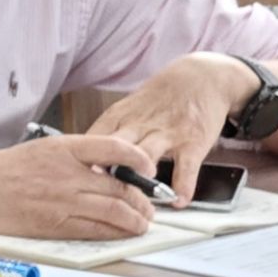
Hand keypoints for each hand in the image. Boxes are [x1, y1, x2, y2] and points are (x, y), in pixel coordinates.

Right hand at [0, 134, 159, 239]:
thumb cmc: (6, 169)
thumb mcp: (43, 148)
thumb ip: (76, 155)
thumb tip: (108, 167)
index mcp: (64, 148)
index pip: (115, 148)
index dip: (139, 158)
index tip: (149, 166)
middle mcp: (68, 174)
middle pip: (121, 186)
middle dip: (143, 199)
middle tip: (149, 204)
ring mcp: (63, 201)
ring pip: (114, 211)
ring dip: (135, 219)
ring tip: (142, 222)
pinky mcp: (56, 225)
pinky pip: (95, 230)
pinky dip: (115, 232)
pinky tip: (123, 232)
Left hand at [88, 53, 254, 204]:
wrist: (202, 77)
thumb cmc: (160, 99)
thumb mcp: (129, 108)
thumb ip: (109, 132)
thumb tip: (82, 160)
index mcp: (121, 116)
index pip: (94, 138)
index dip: (83, 160)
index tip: (75, 180)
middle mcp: (141, 124)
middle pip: (117, 148)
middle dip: (106, 170)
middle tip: (96, 193)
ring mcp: (168, 133)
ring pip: (148, 154)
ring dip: (140, 175)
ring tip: (135, 198)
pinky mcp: (193, 141)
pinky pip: (186, 165)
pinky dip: (183, 184)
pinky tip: (178, 199)